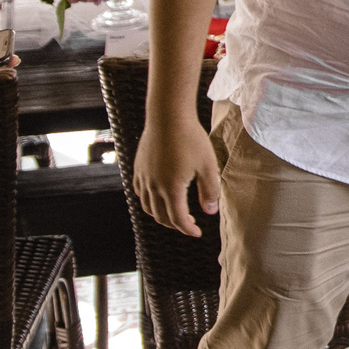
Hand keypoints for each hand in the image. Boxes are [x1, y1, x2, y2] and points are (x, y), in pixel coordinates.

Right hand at [139, 114, 221, 236]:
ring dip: (160, 215)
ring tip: (174, 213)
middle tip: (189, 223)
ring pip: (147, 206)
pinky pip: (140, 192)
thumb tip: (210, 211)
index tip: (197, 233)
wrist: (168, 115)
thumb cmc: (190, 137)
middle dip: (176, 224)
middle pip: (161, 216)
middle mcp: (153, 186)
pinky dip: (148, 200)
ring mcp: (143, 176)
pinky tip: (158, 195)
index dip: (188, 229)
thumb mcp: (207, 165)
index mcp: (171, 188)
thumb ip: (210, 190)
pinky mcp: (138, 167)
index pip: (178, 219)